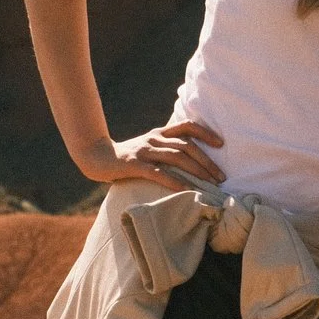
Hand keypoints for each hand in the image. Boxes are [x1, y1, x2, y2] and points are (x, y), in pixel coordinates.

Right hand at [74, 121, 224, 190]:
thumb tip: (191, 162)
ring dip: (197, 171)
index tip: (221, 144)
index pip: (187, 127)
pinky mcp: (135, 165)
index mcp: (159, 134)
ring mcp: (144, 151)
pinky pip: (158, 173)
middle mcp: (154, 140)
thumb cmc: (127, 157)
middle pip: (187, 146)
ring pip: (177, 158)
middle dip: (207, 161)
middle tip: (221, 176)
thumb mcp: (148, 148)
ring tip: (211, 184)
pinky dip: (174, 182)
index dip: (205, 133)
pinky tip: (186, 191)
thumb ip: (165, 150)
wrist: (96, 158)